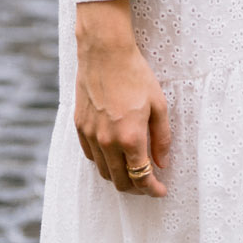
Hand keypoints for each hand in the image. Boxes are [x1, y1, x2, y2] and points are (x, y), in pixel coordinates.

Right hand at [73, 0, 170, 195]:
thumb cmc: (135, 74)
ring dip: (119, 177)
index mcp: (131, 138)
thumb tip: (162, 164)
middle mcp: (108, 142)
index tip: (160, 191)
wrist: (105, 52)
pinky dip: (103, 162)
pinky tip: (113, 154)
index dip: (153, 190)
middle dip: (137, 188)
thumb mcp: (158, 104)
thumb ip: (162, 138)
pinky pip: (90, 156)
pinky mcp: (80, 127)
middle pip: (121, 182)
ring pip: (104, 173)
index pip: (142, 177)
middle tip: (148, 183)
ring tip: (131, 171)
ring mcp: (91, 136)